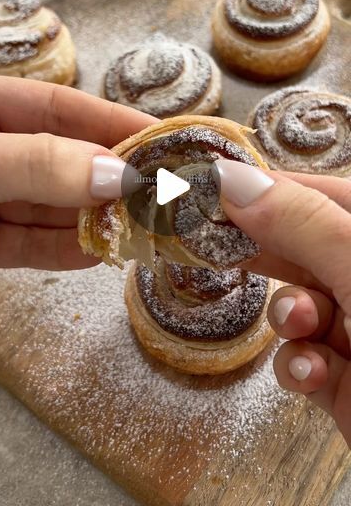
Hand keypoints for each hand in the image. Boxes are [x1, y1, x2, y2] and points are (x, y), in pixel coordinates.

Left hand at [0, 76, 155, 269]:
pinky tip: (98, 253)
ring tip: (143, 228)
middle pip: (66, 160)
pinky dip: (65, 250)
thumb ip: (41, 163)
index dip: (113, 122)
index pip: (61, 108)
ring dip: (96, 219)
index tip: (163, 139)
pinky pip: (32, 244)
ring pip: (55, 207)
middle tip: (164, 192)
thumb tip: (116, 175)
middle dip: (112, 178)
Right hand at [216, 159, 350, 445]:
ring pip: (295, 305)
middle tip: (219, 245)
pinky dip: (297, 364)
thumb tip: (237, 180)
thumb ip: (304, 223)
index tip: (217, 190)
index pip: (323, 194)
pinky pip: (299, 357)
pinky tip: (312, 371)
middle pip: (303, 249)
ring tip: (302, 326)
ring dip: (290, 317)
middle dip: (268, 255)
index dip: (271, 190)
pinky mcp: (343, 376)